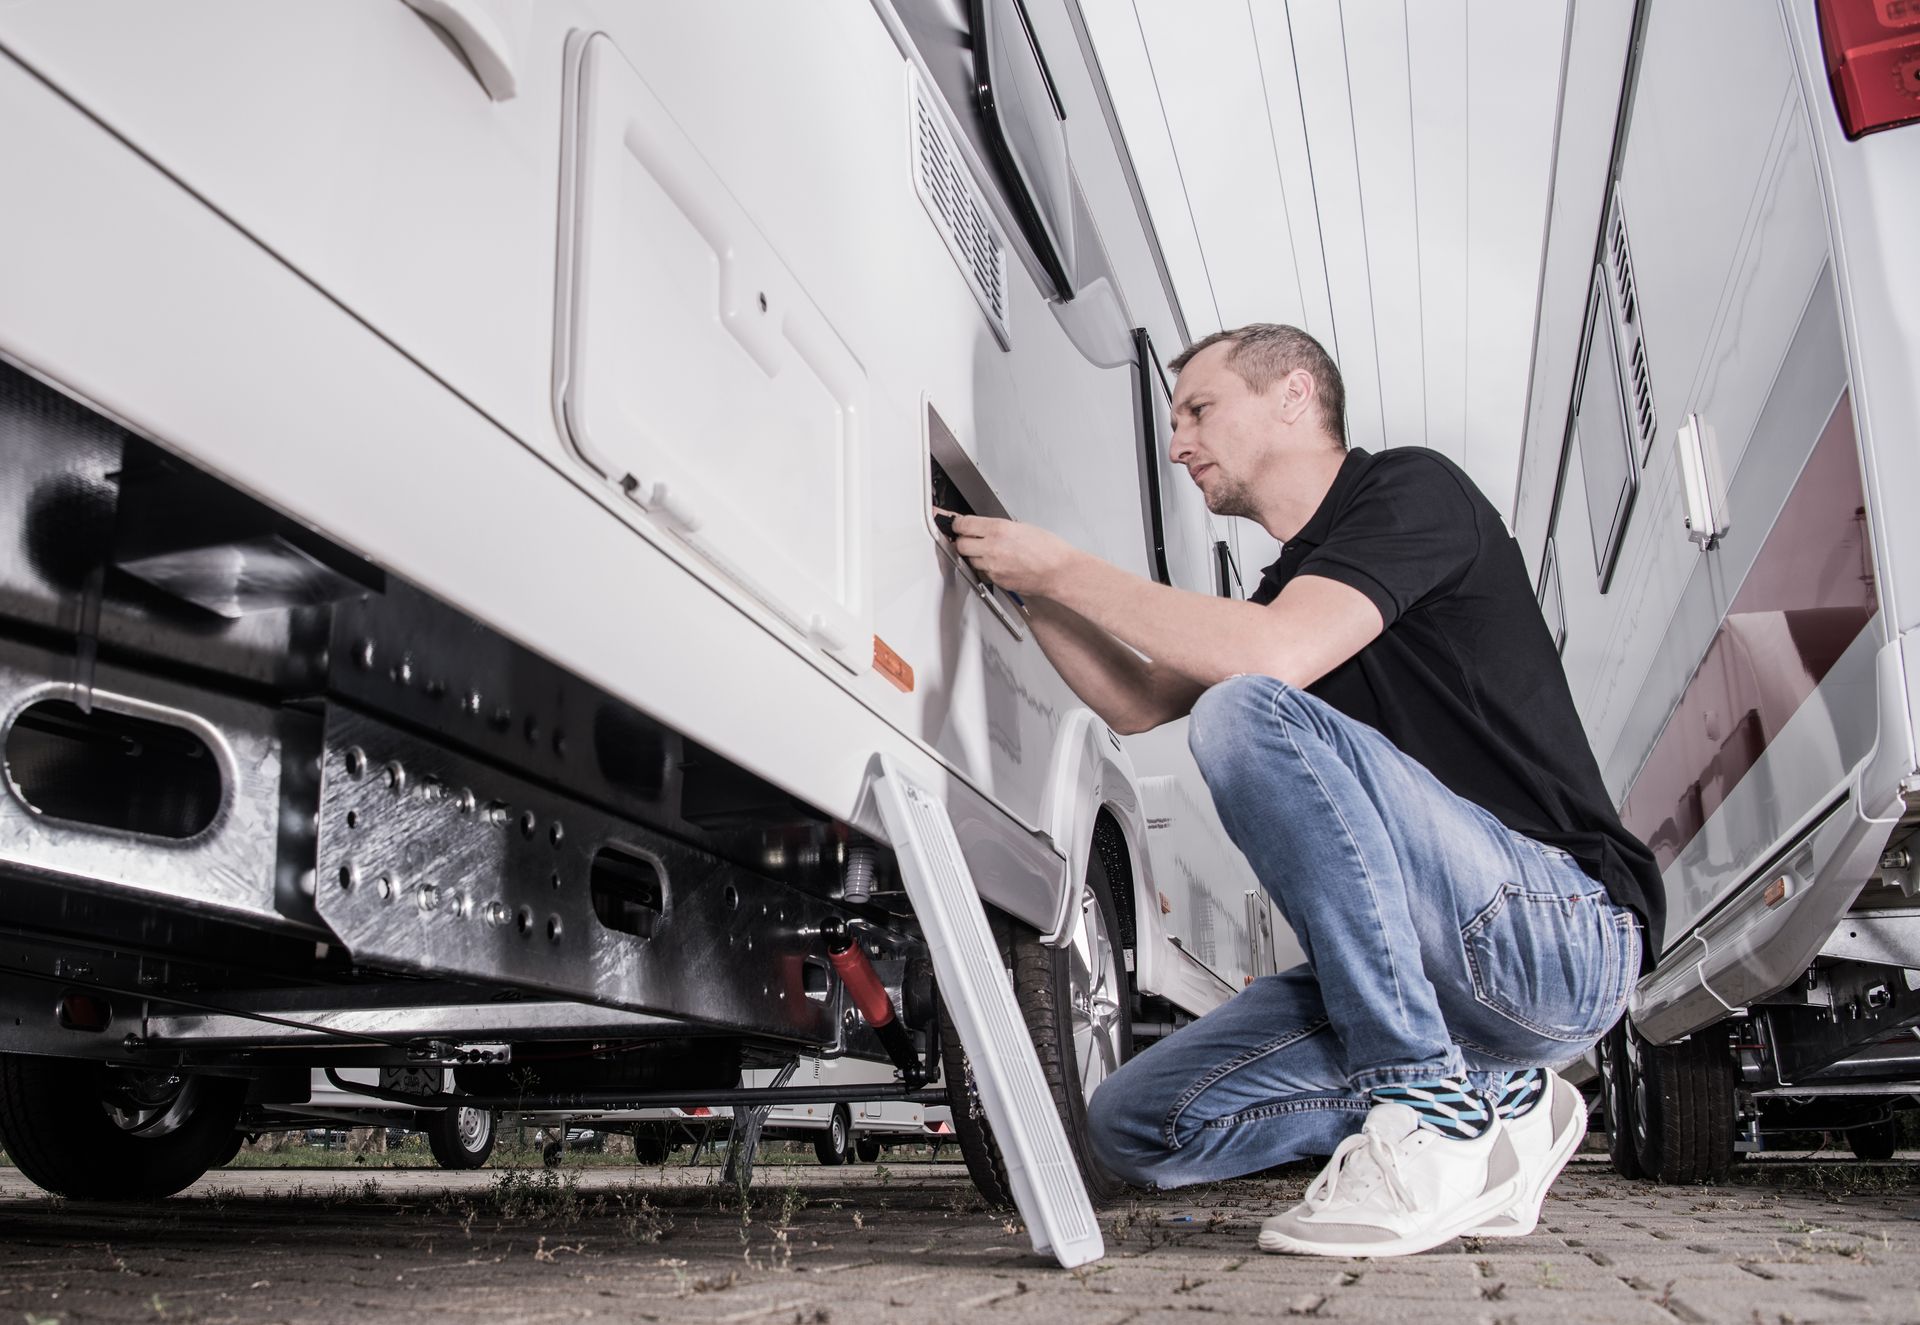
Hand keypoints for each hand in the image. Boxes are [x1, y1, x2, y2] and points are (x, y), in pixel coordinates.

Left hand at [945, 512, 1078, 596]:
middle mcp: (992, 547)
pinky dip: (985, 567)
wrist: (1059, 572)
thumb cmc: (1049, 549)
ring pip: (970, 559)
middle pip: (960, 544)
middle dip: (962, 540)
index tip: (956, 523)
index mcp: (999, 529)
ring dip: (974, 555)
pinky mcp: (996, 580)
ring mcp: (992, 566)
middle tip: (968, 537)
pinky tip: (999, 563)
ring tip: (989, 551)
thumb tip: (984, 529)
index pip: (963, 524)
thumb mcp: (1022, 527)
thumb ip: (999, 528)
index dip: (957, 524)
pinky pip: (982, 572)